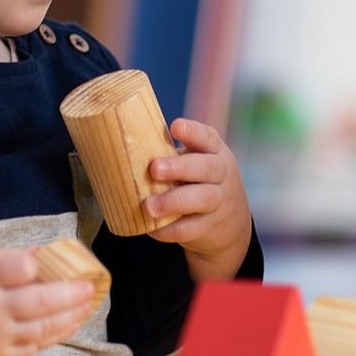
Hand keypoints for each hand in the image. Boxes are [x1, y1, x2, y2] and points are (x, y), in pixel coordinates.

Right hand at [0, 249, 95, 355]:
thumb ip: (5, 262)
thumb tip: (42, 255)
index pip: (17, 266)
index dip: (35, 262)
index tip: (45, 258)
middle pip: (40, 300)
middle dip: (72, 292)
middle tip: (91, 284)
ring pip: (44, 326)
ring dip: (72, 314)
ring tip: (88, 302)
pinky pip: (36, 344)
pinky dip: (58, 332)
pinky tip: (71, 321)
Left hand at [143, 118, 253, 280]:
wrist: (231, 221)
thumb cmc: (199, 180)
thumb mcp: (196, 161)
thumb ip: (170, 154)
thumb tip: (124, 145)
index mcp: (214, 152)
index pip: (207, 137)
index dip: (192, 132)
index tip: (175, 126)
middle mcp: (220, 174)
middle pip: (206, 168)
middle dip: (180, 168)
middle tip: (154, 169)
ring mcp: (218, 202)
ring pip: (201, 199)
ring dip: (173, 202)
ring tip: (149, 206)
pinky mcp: (209, 227)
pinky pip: (189, 228)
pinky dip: (169, 229)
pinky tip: (151, 227)